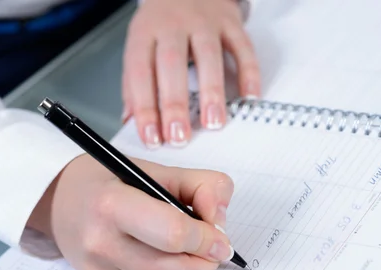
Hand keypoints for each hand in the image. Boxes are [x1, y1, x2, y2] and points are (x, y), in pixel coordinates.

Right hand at [27, 154, 234, 269]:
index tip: (220, 236)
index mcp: (113, 205)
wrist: (57, 200)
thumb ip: (199, 185)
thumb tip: (220, 221)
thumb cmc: (108, 180)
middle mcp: (102, 244)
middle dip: (206, 262)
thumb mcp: (155, 169)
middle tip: (212, 246)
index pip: (173, 234)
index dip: (206, 238)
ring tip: (189, 247)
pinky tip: (162, 255)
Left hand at [122, 0, 260, 147]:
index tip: (151, 137)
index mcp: (145, 32)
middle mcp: (173, 24)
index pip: (140, 73)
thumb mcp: (139, 46)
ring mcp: (204, 21)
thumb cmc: (161, 24)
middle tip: (180, 136)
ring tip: (213, 123)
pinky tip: (249, 97)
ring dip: (212, 92)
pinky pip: (243, 47)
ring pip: (209, 55)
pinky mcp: (231, 21)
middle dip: (175, 104)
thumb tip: (131, 123)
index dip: (145, 108)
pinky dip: (249, 73)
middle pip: (172, 64)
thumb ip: (134, 85)